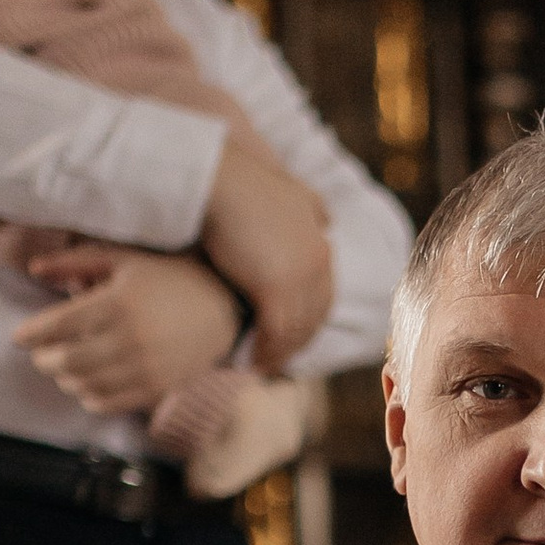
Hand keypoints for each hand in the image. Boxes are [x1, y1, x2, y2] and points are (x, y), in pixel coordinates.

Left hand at [12, 246, 239, 411]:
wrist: (223, 306)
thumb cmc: (168, 276)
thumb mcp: (123, 259)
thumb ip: (76, 262)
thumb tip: (34, 270)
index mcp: (119, 302)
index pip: (58, 326)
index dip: (31, 334)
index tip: (19, 337)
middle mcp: (130, 339)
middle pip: (65, 361)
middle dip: (44, 359)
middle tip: (41, 353)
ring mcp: (145, 368)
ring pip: (84, 385)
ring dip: (65, 379)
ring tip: (64, 368)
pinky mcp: (157, 389)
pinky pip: (108, 403)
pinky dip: (88, 397)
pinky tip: (86, 385)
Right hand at [198, 124, 334, 373]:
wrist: (215, 179)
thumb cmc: (239, 183)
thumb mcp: (289, 190)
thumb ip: (311, 208)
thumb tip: (329, 221)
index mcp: (321, 242)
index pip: (322, 295)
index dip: (305, 319)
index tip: (287, 336)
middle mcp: (318, 261)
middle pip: (314, 317)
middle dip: (296, 342)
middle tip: (275, 360)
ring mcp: (300, 276)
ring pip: (296, 328)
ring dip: (279, 352)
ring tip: (259, 365)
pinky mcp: (276, 288)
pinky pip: (276, 332)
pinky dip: (265, 350)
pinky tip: (248, 360)